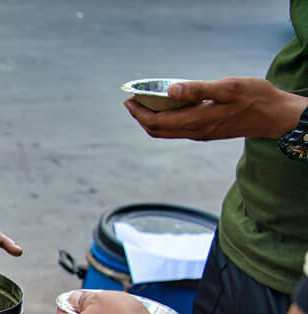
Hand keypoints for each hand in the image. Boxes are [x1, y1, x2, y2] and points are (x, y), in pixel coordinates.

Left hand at [124, 77, 307, 140]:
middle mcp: (195, 132)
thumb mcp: (227, 88)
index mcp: (196, 121)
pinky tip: (167, 107)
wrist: (275, 116)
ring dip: (151, 120)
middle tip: (131, 101)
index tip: (129, 100)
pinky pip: (178, 130)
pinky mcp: (207, 132)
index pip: (156, 122)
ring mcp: (200, 134)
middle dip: (140, 117)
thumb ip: (198, 89)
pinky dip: (165, 120)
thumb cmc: (255, 98)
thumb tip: (171, 90)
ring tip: (144, 103)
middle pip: (157, 130)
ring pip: (166, 132)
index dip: (139, 113)